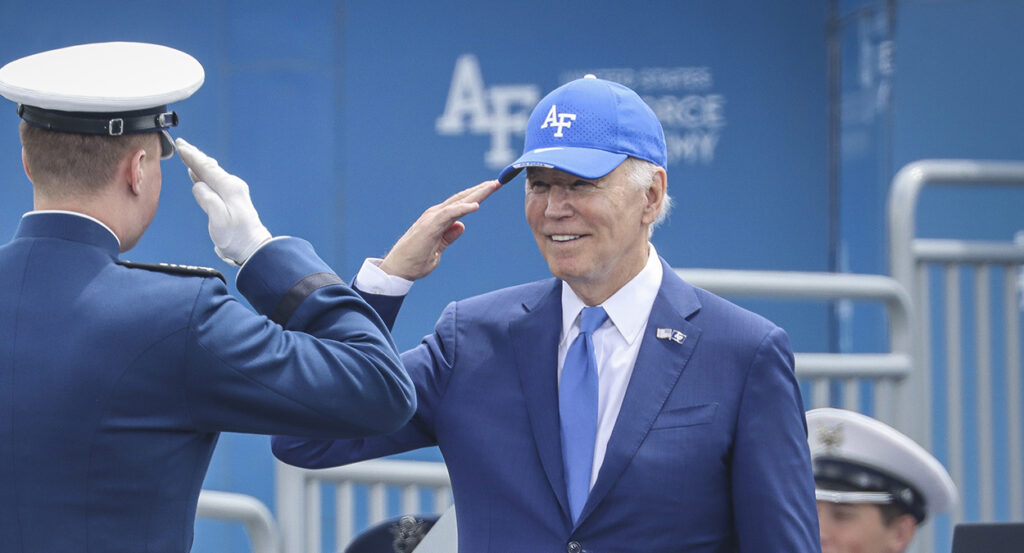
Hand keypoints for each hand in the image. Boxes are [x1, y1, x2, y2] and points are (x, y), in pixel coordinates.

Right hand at [176, 138, 271, 265]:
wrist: (251, 248)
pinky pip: (213, 182)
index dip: (192, 156)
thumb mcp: (219, 219)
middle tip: (181, 144)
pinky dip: (203, 175)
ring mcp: (232, 193)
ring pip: (211, 173)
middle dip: (194, 155)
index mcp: (229, 188)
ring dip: (198, 163)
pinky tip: (196, 174)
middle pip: (209, 167)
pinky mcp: (229, 201)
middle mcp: (232, 186)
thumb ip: (208, 199)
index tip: (180, 146)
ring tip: (187, 154)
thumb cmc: (236, 237)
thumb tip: (197, 185)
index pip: (207, 168)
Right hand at [378, 180, 501, 279]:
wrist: (398, 270)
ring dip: (476, 194)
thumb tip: (462, 226)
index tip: (491, 189)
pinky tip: (475, 206)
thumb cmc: (415, 261)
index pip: (461, 204)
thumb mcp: (438, 249)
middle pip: (462, 198)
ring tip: (492, 186)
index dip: (477, 196)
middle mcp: (435, 215)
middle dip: (481, 190)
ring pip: (458, 202)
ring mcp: (432, 219)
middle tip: (498, 182)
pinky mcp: (430, 226)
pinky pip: (449, 214)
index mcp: (438, 220)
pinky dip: (462, 208)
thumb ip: (449, 237)